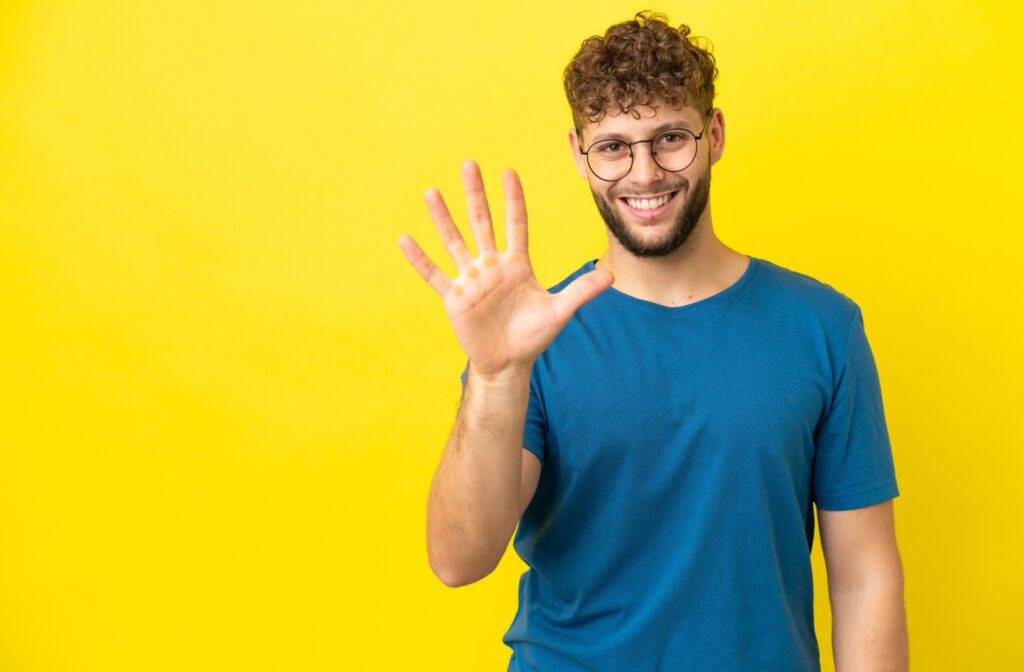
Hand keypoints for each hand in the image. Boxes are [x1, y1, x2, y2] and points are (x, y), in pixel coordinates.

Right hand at [398, 160, 613, 377]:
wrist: (507, 362)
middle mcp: (491, 265)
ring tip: (431, 193)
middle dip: (475, 194)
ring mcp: (471, 278)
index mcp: (516, 264)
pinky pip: (434, 275)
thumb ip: (581, 292)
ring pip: (454, 241)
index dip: (513, 199)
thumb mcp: (559, 312)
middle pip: (481, 222)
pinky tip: (404, 239)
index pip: (515, 224)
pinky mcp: (454, 297)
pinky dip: (419, 259)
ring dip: (442, 218)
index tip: (509, 172)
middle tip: (468, 164)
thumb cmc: (533, 335)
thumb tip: (612, 275)